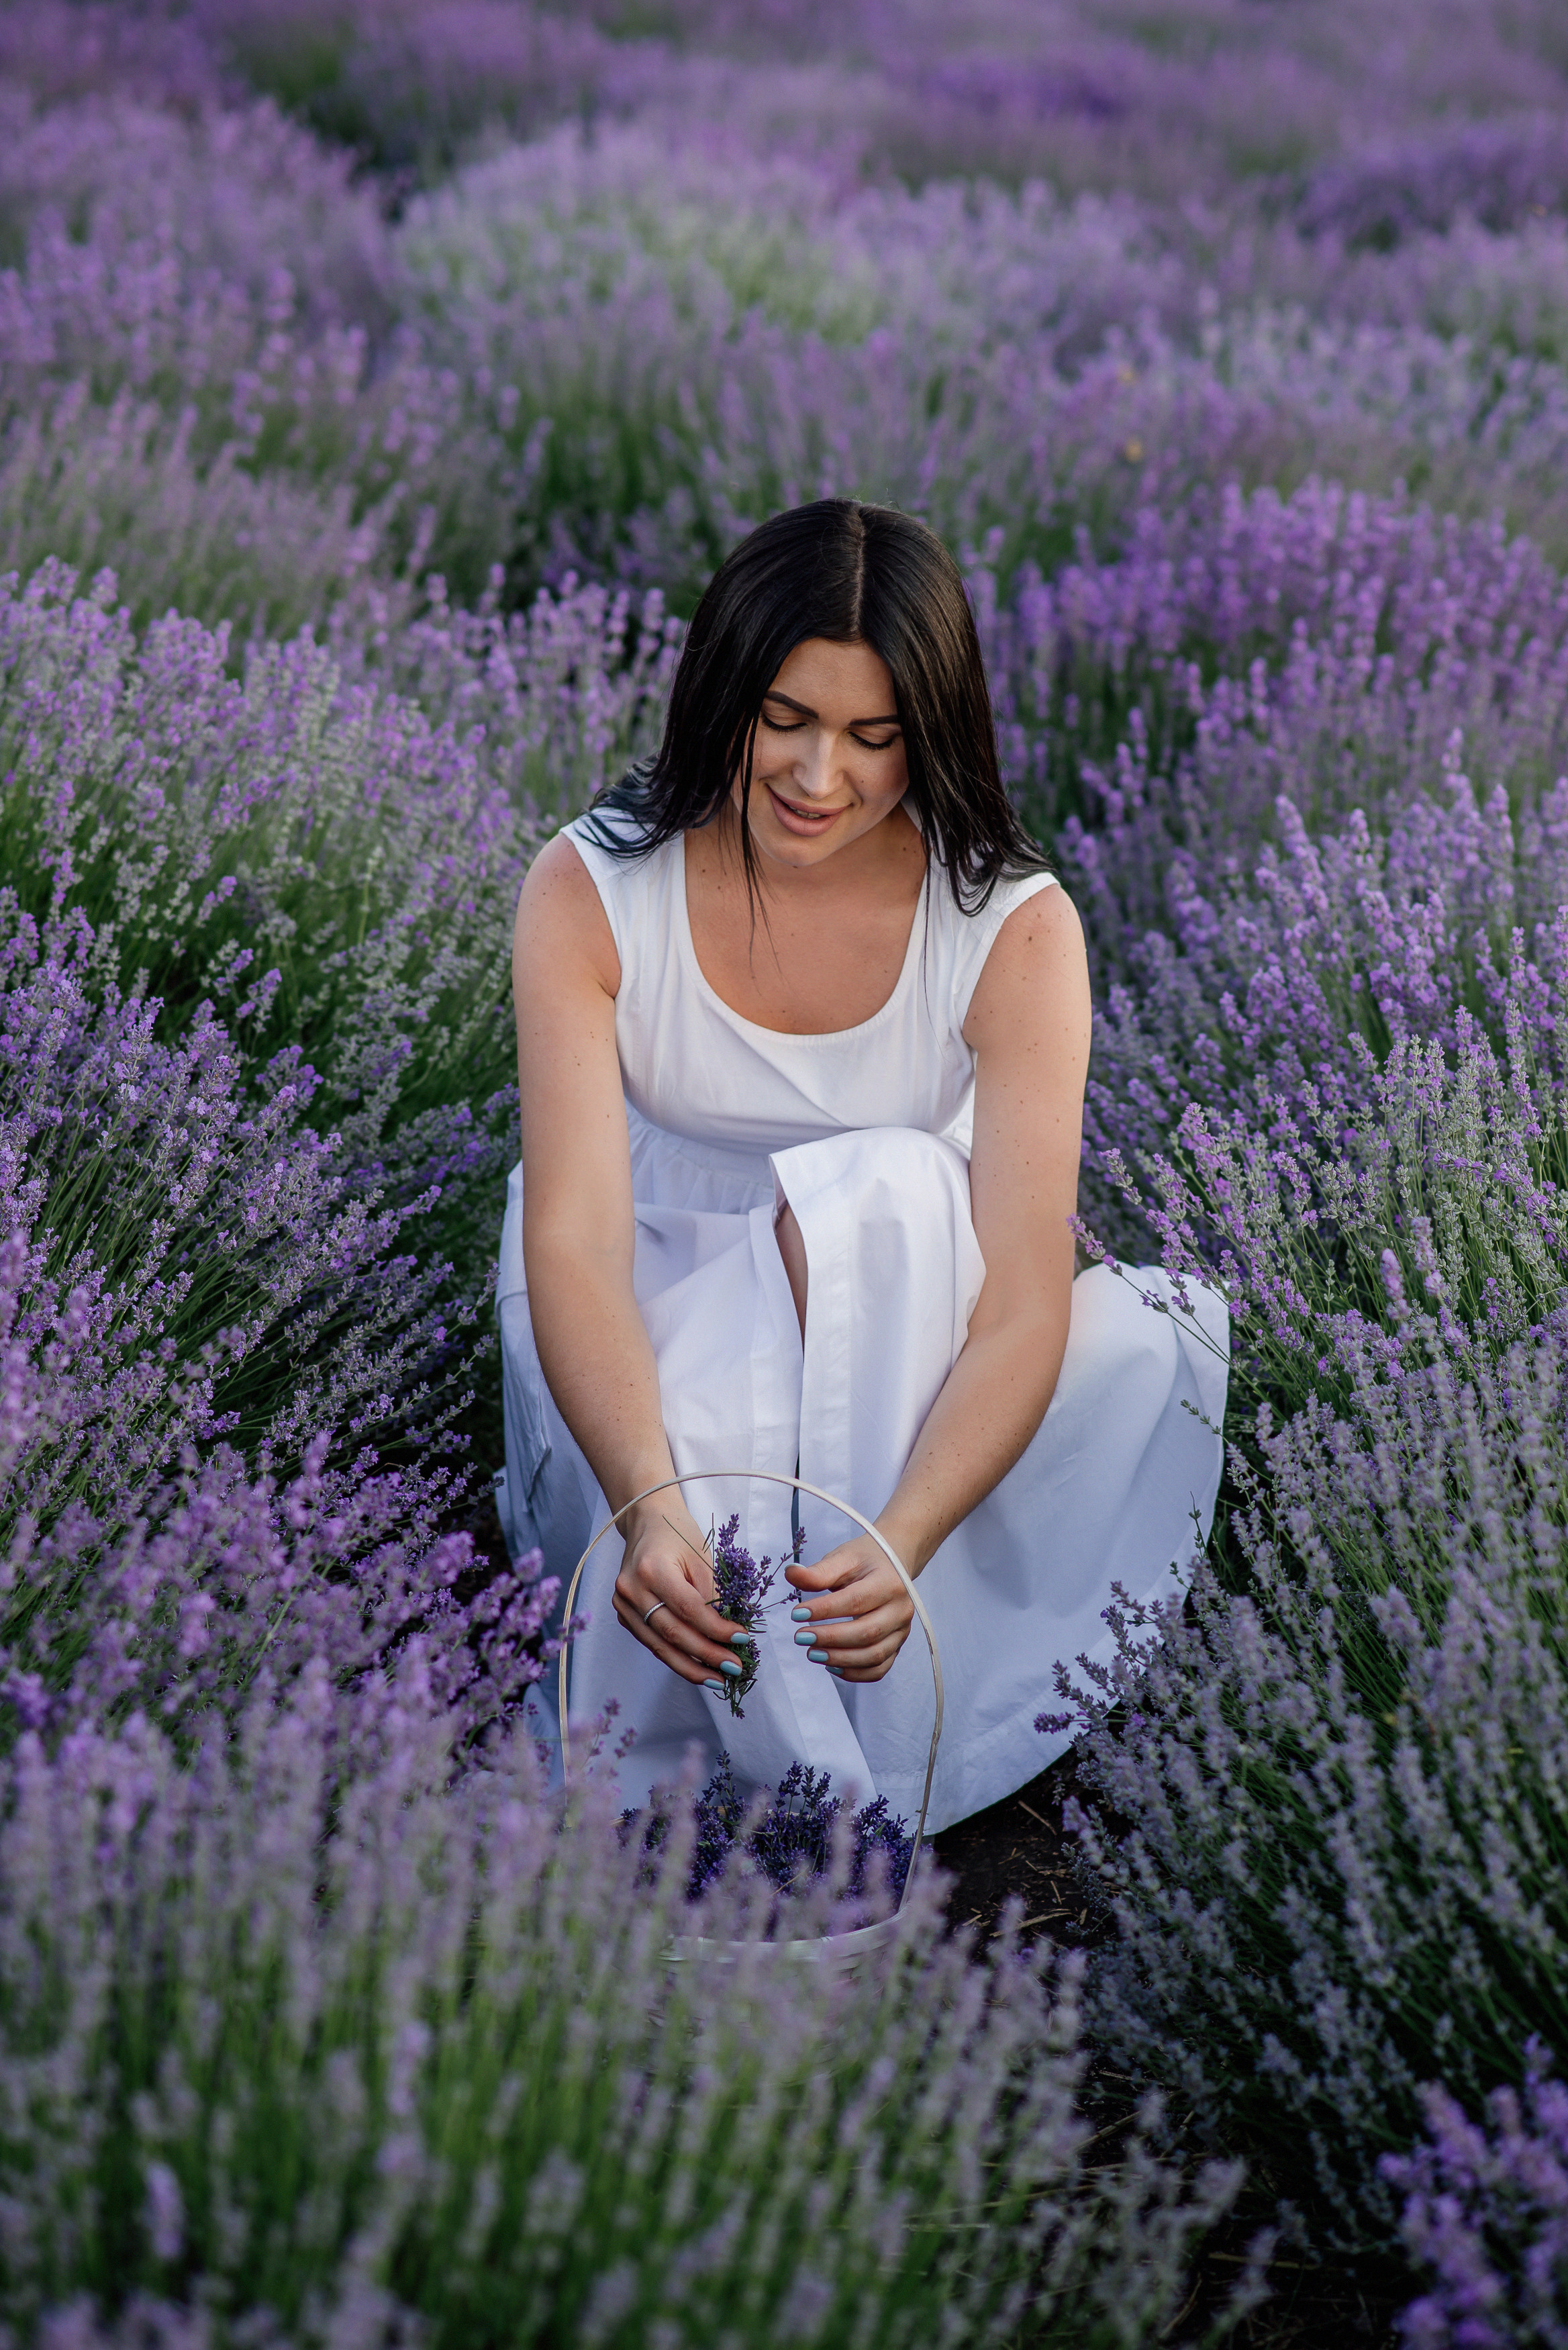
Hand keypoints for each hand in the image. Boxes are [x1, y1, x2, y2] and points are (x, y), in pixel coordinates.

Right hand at [612, 1499, 751, 1689]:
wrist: (646, 1522)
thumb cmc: (678, 1534)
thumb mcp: (702, 1557)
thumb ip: (713, 1595)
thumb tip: (731, 1634)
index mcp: (652, 1569)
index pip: (689, 1609)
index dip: (716, 1629)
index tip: (742, 1640)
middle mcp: (631, 1589)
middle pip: (673, 1633)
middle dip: (706, 1655)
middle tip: (734, 1668)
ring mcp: (623, 1604)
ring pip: (659, 1646)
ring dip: (691, 1667)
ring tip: (718, 1680)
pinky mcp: (623, 1614)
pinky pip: (652, 1642)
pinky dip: (676, 1657)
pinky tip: (697, 1667)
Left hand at [784, 1531, 913, 1682]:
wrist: (893, 1565)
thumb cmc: (865, 1561)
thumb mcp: (842, 1558)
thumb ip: (818, 1571)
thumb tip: (791, 1574)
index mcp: (890, 1582)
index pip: (856, 1601)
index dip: (825, 1610)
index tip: (797, 1614)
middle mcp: (901, 1609)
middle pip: (867, 1632)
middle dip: (830, 1638)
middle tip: (800, 1637)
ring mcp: (902, 1631)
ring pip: (874, 1655)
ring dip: (840, 1659)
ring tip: (811, 1653)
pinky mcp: (897, 1646)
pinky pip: (879, 1668)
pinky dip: (855, 1673)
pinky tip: (831, 1666)